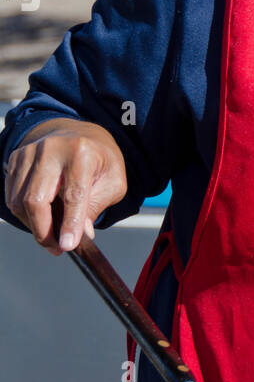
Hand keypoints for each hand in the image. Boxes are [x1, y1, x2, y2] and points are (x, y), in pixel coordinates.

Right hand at [3, 119, 127, 253]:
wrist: (79, 134)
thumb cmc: (99, 159)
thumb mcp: (113, 182)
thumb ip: (97, 207)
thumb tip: (80, 234)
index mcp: (81, 152)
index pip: (72, 194)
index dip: (69, 223)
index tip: (67, 246)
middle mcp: (51, 149)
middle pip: (36, 199)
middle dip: (44, 231)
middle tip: (56, 248)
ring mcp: (29, 152)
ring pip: (19, 201)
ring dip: (34, 226)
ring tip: (51, 235)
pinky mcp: (15, 159)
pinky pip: (12, 195)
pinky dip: (24, 214)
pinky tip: (41, 218)